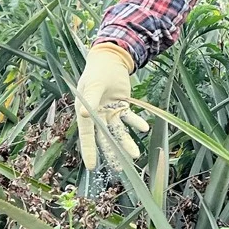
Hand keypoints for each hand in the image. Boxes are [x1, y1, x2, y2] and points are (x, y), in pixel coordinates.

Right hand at [74, 44, 148, 168]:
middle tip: (118, 168)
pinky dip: (136, 122)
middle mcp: (97, 115)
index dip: (89, 150)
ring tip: (135, 154)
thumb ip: (91, 99)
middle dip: (111, 152)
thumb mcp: (94, 84)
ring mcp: (110, 112)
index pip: (86, 134)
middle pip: (104, 137)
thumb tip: (83, 114)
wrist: (110, 60)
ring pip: (118, 131)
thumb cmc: (97, 71)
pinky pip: (129, 118)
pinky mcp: (122, 106)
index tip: (91, 167)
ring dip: (126, 142)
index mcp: (85, 111)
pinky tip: (144, 128)